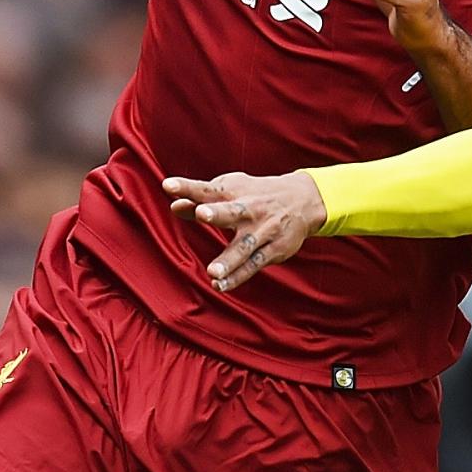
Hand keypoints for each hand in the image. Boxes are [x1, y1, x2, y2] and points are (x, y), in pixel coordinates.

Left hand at [162, 172, 326, 291]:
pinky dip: (237, 276)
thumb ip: (199, 199)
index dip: (188, 187)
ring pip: (245, 246)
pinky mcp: (274, 249)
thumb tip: (173, 206)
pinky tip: (220, 285)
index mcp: (234, 191)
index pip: (207, 189)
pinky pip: (254, 265)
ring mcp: (264, 230)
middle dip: (217, 212)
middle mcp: (250, 209)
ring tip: (212, 272)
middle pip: (232, 211)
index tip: (168, 185)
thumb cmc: (254, 194)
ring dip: (229, 259)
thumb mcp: (229, 191)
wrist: (303, 200)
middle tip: (201, 213)